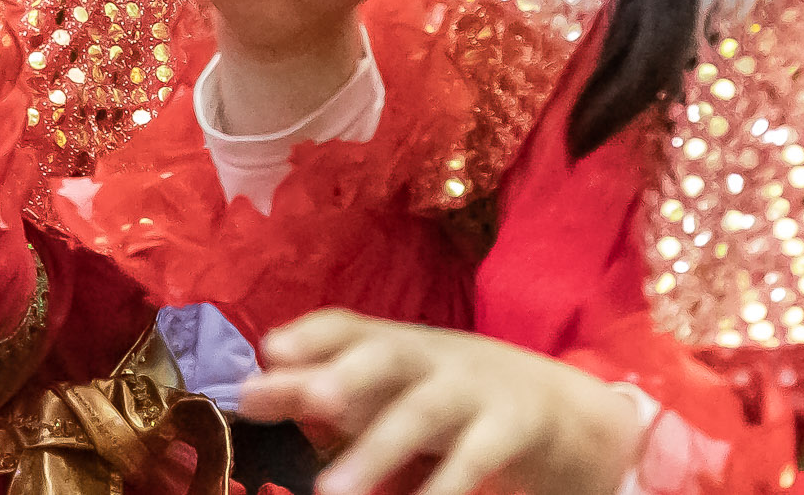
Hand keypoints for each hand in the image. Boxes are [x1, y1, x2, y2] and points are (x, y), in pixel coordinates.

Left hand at [241, 312, 645, 494]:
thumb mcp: (387, 388)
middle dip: (347, 374)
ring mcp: (475, 388)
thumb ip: (316, 387)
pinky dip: (447, 484)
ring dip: (378, 451)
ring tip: (332, 492)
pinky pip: (477, 456)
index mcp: (396, 344)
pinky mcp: (513, 427)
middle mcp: (432, 356)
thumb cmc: (448, 397)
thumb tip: (244, 392)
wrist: (560, 408)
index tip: (270, 351)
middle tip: (308, 401)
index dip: (311, 334)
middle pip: (387, 356)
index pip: (348, 326)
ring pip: (423, 413)